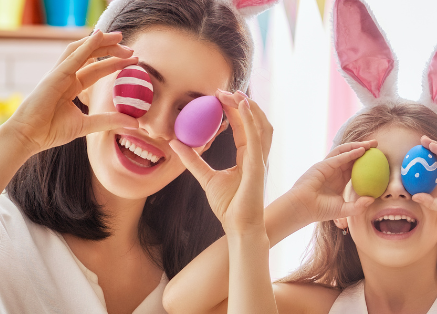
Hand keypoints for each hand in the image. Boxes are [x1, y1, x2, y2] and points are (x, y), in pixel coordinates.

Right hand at [0, 30, 138, 156]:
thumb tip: (135, 123)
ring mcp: (59, 73)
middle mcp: (66, 76)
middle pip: (91, 56)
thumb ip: (110, 121)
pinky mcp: (54, 75)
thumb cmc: (50, 130)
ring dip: (101, 41)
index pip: (97, 69)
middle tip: (132, 49)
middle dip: (111, 49)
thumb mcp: (87, 125)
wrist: (29, 136)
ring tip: (119, 37)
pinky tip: (98, 36)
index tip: (134, 60)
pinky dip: (86, 46)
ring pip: (82, 50)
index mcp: (72, 85)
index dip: (114, 63)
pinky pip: (73, 57)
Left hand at [169, 90, 270, 232]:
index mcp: (248, 158)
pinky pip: (256, 136)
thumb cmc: (228, 206)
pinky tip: (242, 105)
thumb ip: (193, 160)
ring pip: (261, 125)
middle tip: (223, 90)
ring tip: (234, 93)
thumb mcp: (206, 178)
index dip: (234, 111)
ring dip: (249, 107)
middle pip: (255, 122)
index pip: (244, 128)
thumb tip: (175, 143)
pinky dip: (251, 119)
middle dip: (242, 103)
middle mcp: (257, 155)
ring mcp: (260, 159)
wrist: (238, 226)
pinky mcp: (257, 164)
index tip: (219, 97)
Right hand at [284, 140, 378, 223]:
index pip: (355, 166)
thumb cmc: (321, 210)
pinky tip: (360, 150)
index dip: (366, 161)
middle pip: (351, 155)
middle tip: (377, 145)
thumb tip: (372, 199)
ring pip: (344, 152)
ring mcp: (328, 166)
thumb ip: (358, 206)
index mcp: (340, 179)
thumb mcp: (344, 209)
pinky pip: (338, 157)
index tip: (379, 158)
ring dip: (357, 146)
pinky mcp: (323, 165)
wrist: (304, 208)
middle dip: (364, 148)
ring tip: (370, 144)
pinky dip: (350, 153)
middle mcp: (334, 171)